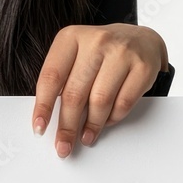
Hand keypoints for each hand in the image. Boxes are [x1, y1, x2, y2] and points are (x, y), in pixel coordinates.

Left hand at [31, 23, 168, 157]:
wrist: (139, 39)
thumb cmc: (101, 52)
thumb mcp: (76, 54)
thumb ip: (63, 79)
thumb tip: (49, 118)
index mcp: (71, 37)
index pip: (51, 77)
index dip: (43, 106)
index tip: (39, 128)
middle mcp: (95, 41)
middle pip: (74, 93)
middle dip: (67, 125)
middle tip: (63, 145)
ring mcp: (121, 53)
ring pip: (100, 101)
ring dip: (91, 126)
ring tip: (85, 137)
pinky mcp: (143, 67)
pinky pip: (123, 103)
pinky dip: (112, 118)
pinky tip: (106, 122)